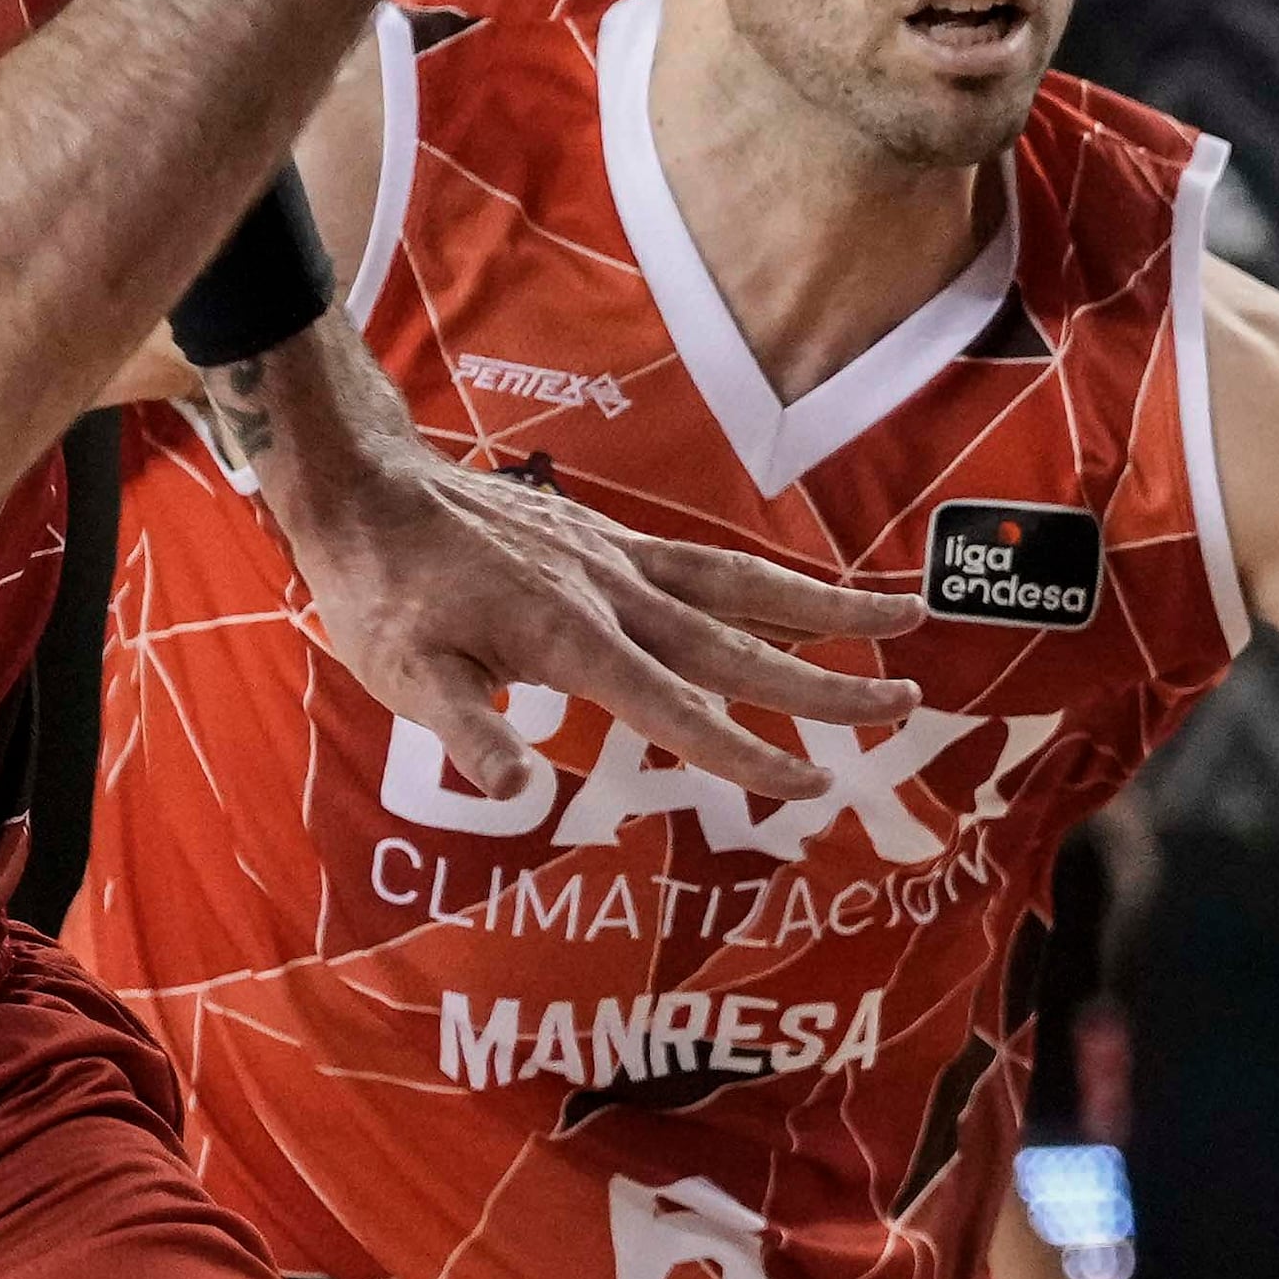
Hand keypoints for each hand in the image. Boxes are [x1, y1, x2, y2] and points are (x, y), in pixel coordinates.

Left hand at [276, 434, 922, 803]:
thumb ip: (469, 731)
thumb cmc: (381, 593)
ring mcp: (620, 560)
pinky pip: (709, 564)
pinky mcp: (611, 540)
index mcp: (573, 637)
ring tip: (904, 613)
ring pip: (744, 588)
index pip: (679, 709)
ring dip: (826, 608)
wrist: (370, 489)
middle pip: (741, 646)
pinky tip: (800, 598)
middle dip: (828, 681)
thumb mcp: (403, 676)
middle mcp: (614, 594)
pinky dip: (768, 583)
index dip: (749, 754)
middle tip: (908, 698)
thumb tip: (520, 788)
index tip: (814, 783)